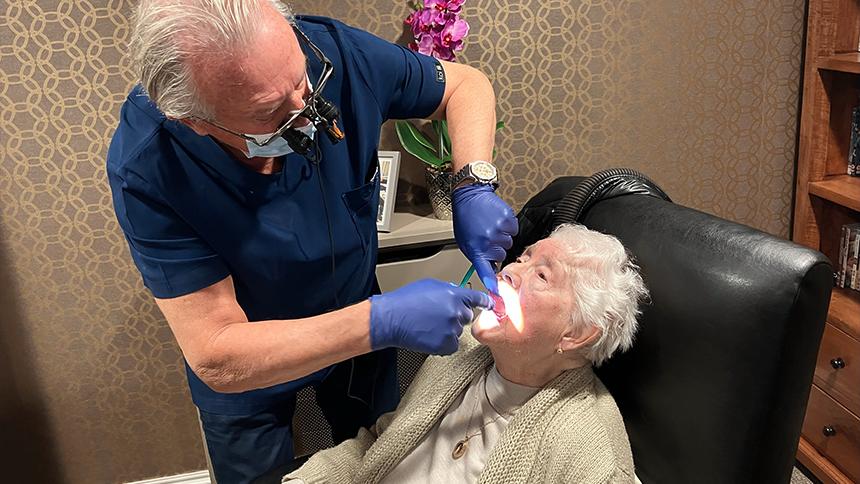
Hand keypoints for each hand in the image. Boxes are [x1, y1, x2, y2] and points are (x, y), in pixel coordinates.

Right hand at [369, 279, 492, 354]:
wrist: (391, 319)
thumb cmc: (405, 301)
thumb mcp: (430, 285)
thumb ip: (449, 289)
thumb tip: (458, 292)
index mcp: (455, 295)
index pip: (479, 298)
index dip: (485, 301)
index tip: (490, 304)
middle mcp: (456, 312)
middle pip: (467, 315)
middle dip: (456, 315)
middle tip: (439, 315)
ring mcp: (451, 329)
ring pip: (458, 331)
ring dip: (448, 329)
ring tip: (429, 324)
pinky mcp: (445, 344)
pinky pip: (452, 344)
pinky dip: (444, 342)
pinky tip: (430, 335)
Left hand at [452, 184, 517, 294]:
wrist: (470, 197)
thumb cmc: (466, 220)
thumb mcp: (465, 242)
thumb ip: (477, 256)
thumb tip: (490, 268)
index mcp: (476, 248)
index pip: (485, 270)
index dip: (491, 282)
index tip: (496, 292)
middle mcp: (488, 241)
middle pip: (501, 255)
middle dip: (495, 249)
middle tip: (485, 237)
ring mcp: (499, 230)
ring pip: (508, 243)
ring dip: (501, 237)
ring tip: (490, 226)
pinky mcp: (508, 220)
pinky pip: (513, 231)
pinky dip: (508, 227)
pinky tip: (497, 220)